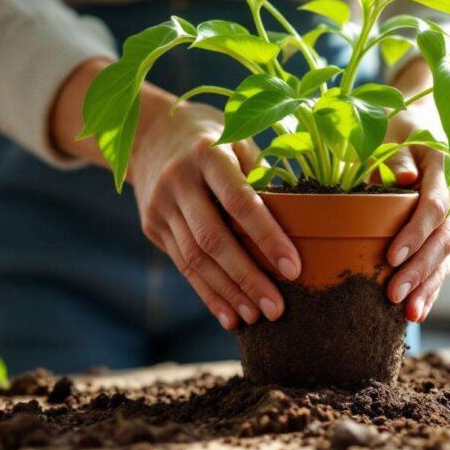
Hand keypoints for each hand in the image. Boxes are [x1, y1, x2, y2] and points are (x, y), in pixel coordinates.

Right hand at [49, 60, 300, 331]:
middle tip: (277, 308)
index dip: (268, 238)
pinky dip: (208, 293)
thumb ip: (262, 176)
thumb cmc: (215, 139)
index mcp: (208, 154)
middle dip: (248, 277)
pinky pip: (182, 266)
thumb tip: (300, 221)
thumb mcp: (239, 140)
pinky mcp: (151, 226)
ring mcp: (160, 205)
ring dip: (228, 292)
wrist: (149, 133)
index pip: (240, 202)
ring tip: (257, 316)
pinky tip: (229, 316)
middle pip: (214, 238)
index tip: (293, 269)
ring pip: (195, 258)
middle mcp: (178, 180)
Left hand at [381, 60, 449, 322]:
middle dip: (420, 269)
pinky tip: (417, 312)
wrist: (424, 120)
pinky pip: (444, 261)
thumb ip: (393, 155)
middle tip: (394, 295)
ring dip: (429, 285)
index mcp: (446, 164)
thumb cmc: (397, 125)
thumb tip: (404, 177)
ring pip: (448, 255)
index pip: (435, 204)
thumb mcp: (390, 130)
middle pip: (444, 237)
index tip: (391, 257)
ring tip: (409, 314)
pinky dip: (431, 286)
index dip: (416, 233)